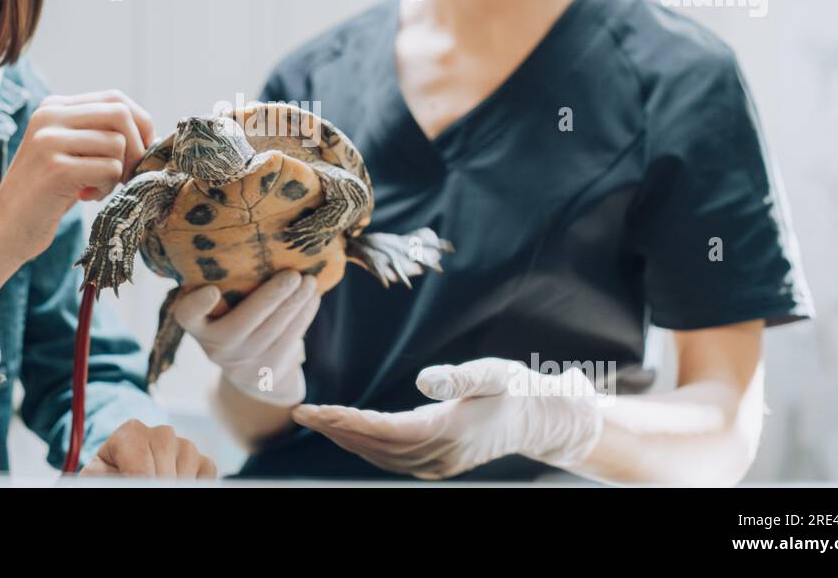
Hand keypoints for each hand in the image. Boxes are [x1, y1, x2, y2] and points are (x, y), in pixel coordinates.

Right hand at [0, 90, 154, 264]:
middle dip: (136, 147)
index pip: (115, 98)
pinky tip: (85, 196)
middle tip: (126, 174)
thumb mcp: (69, 151)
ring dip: (117, 173)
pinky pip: (110, 169)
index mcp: (53, 106)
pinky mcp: (56, 168)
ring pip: (117, 144)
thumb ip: (97, 132)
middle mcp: (49, 116)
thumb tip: (150, 130)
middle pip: (120, 114)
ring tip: (95, 187)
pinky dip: (107, 187)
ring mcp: (50, 140)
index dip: (140, 124)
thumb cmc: (47, 192)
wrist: (6, 228)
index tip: (142, 151)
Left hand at [79, 420, 216, 477]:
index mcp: (131, 432)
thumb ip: (104, 474)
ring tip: (155, 484)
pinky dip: (194, 484)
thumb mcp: (98, 473)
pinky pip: (207, 476)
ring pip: (185, 476)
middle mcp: (161, 433)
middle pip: (164, 474)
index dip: (138, 485)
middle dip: (154, 486)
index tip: (135, 485)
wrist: (123, 470)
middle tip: (145, 486)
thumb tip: (133, 476)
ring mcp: (184, 445)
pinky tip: (176, 484)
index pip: (141, 471)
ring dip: (173, 485)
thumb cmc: (111, 473)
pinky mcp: (202, 459)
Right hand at [173, 270, 319, 406]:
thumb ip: (222, 283)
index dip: (197, 305)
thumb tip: (244, 240)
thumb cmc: (231, 319)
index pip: (187, 315)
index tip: (212, 290)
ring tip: (309, 282)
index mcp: (196, 325)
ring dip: (295, 305)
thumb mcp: (216, 306)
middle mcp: (214, 347)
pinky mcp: (267, 372)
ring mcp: (240, 364)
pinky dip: (303, 318)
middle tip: (293, 275)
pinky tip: (312, 300)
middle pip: (242, 324)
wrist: (247, 370)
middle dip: (271, 298)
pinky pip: (288, 342)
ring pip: (272, 332)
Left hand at [290, 357, 606, 479]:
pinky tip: (349, 431)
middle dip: (334, 430)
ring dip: (345, 439)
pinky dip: (365, 445)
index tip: (314, 410)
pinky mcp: (436, 462)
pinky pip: (391, 458)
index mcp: (445, 431)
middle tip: (299, 413)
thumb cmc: (513, 388)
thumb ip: (459, 377)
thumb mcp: (492, 373)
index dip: (345, 422)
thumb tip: (425, 380)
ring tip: (316, 420)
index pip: (382, 430)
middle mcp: (437, 455)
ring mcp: (436, 463)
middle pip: (373, 446)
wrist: (539, 418)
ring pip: (379, 455)